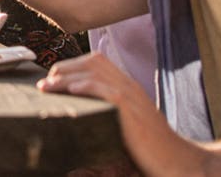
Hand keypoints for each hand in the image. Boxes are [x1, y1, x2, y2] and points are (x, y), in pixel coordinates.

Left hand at [38, 53, 191, 176]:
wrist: (174, 159)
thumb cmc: (147, 144)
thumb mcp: (124, 118)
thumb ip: (104, 105)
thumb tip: (74, 102)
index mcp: (126, 84)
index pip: (95, 61)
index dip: (70, 66)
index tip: (52, 79)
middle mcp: (128, 84)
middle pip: (92, 62)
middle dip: (64, 69)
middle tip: (46, 84)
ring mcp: (131, 94)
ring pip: (94, 73)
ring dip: (65, 78)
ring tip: (48, 88)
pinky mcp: (130, 108)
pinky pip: (106, 90)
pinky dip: (86, 87)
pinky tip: (71, 91)